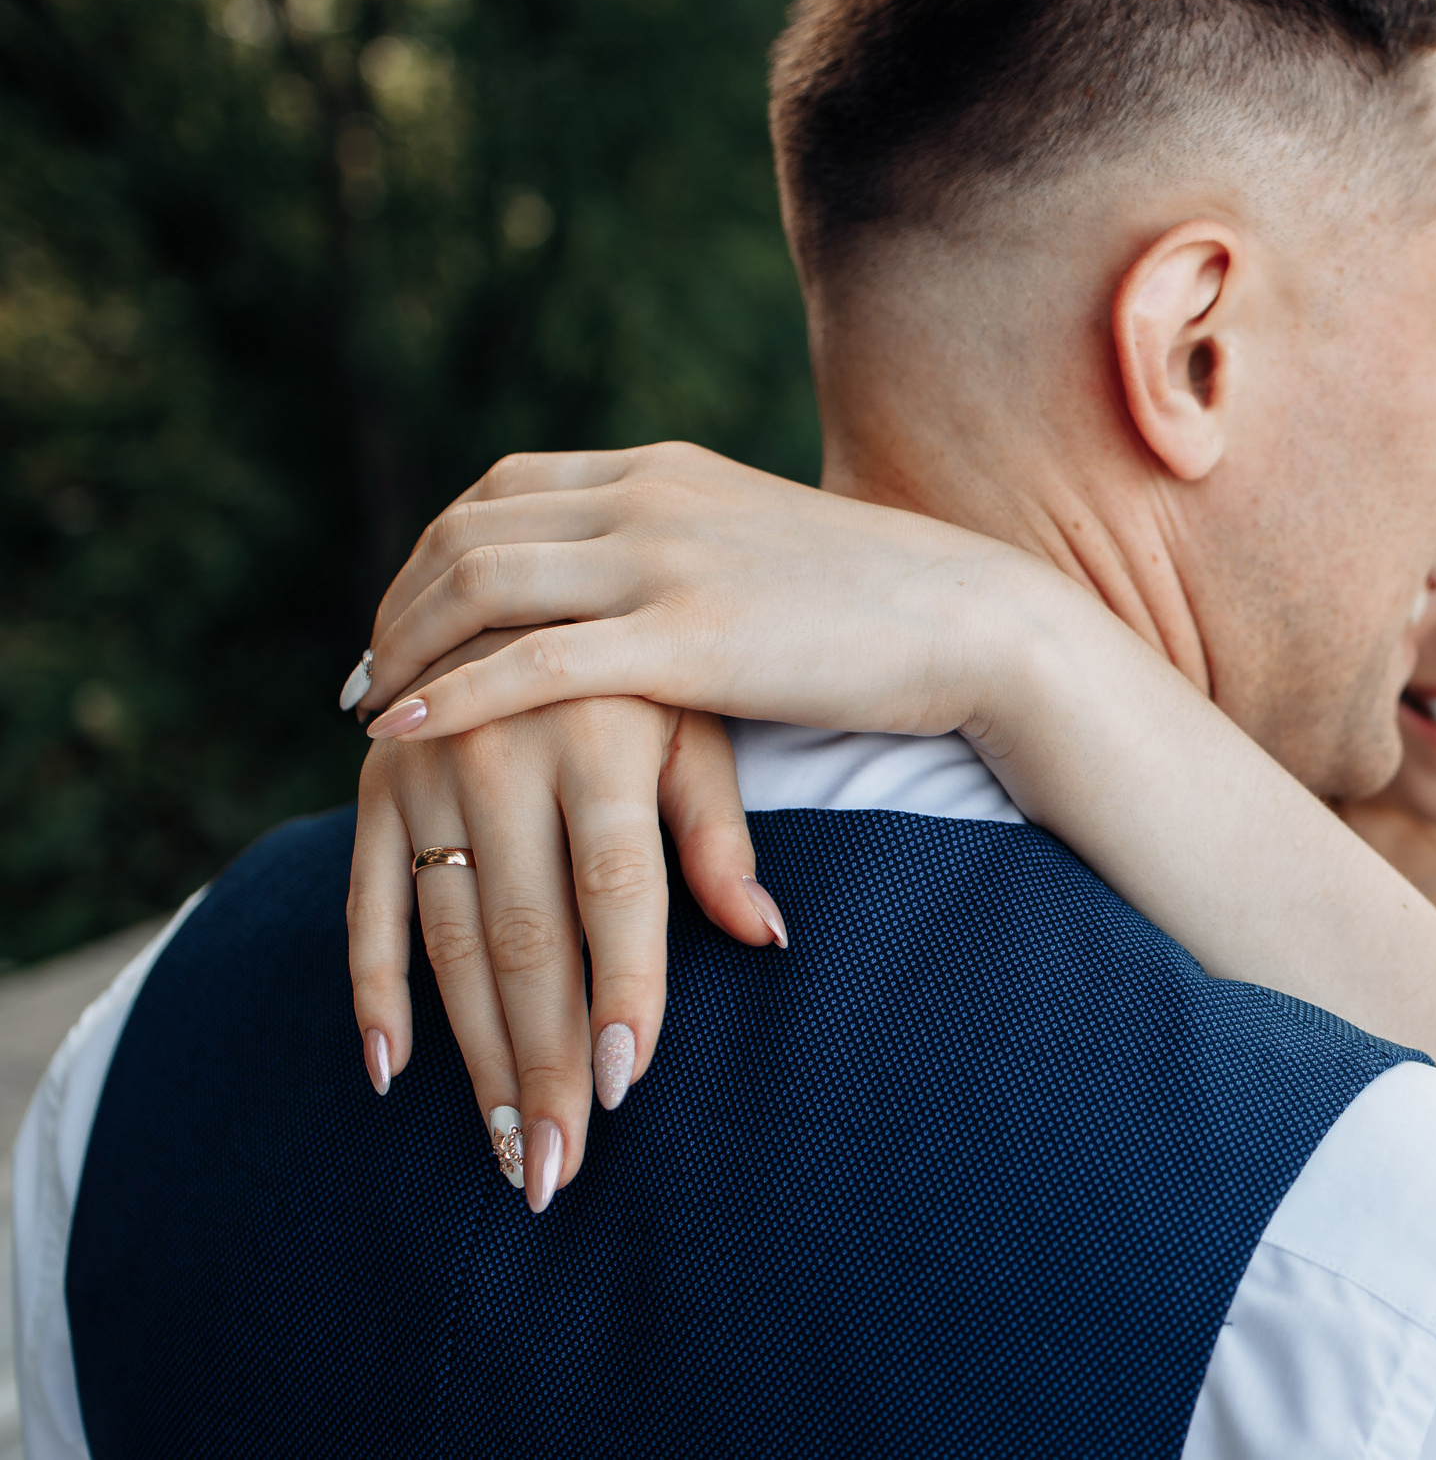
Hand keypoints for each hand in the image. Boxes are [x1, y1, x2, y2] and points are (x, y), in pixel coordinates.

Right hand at [348, 679, 778, 1210]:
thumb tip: (768, 939)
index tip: (623, 1085)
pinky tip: (390, 1073)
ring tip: (502, 1148)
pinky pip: (364, 904)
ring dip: (472, 1053)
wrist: (529, 569)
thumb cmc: (651, 670)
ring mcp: (425, 771)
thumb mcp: (699, 724)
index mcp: (598, 737)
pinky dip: (371, 990)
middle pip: (525, 934)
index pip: (613, 889)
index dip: (621, 987)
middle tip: (555, 1168)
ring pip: (447, 938)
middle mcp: (502, 752)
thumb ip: (719, 834)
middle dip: (541, 1062)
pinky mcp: (371, 788)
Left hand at [350, 442, 1061, 748]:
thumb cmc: (886, 607)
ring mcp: (664, 562)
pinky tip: (404, 731)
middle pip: (470, 530)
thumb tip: (650, 588)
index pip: (505, 487)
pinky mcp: (686, 640)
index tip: (405, 611)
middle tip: (365, 672)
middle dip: (397, 601)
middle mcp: (648, 497)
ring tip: (368, 707)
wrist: (975, 621)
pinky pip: (530, 662)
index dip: (433, 548)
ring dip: (402, 646)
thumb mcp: (766, 548)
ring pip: (480, 584)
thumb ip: (694, 550)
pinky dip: (451, 693)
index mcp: (666, 470)